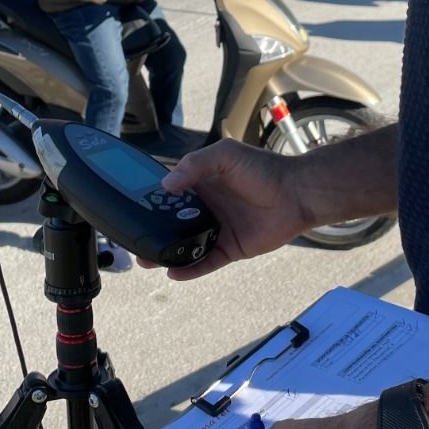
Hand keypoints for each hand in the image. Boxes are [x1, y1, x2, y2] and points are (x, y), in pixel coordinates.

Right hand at [148, 141, 311, 279]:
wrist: (297, 194)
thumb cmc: (263, 169)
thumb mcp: (226, 156)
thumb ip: (195, 164)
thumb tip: (167, 184)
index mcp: (201, 183)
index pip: (168, 194)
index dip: (150, 202)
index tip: (131, 210)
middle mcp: (206, 207)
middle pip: (171, 223)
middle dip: (152, 232)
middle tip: (132, 241)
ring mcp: (217, 229)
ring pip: (184, 244)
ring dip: (165, 253)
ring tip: (145, 261)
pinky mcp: (230, 248)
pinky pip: (205, 261)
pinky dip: (189, 269)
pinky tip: (173, 273)